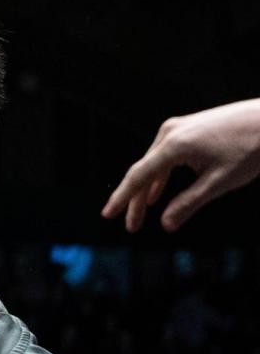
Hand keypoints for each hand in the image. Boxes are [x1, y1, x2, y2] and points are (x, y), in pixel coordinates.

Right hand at [102, 98, 259, 231]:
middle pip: (143, 171)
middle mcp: (171, 132)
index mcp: (175, 145)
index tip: (108, 215)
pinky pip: (164, 154)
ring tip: (143, 212)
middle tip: (131, 226)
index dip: (122, 198)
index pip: (139, 177)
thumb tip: (166, 224)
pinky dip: (159, 175)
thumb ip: (190, 203)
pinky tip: (156, 192)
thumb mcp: (220, 181)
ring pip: (153, 163)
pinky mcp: (189, 127)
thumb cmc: (251, 148)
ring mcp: (179, 126)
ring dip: (147, 189)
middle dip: (135, 200)